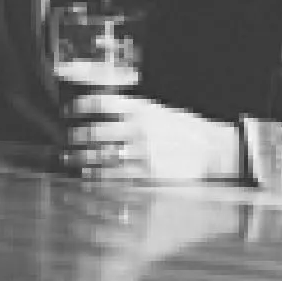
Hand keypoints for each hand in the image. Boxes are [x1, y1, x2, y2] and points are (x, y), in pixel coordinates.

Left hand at [60, 92, 236, 185]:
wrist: (214, 152)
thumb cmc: (184, 131)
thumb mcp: (157, 111)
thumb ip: (128, 110)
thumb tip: (96, 108)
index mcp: (141, 109)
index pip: (100, 101)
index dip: (80, 105)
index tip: (68, 110)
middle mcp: (139, 129)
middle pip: (94, 133)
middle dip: (75, 139)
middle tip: (67, 142)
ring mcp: (143, 154)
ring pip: (100, 157)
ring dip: (81, 161)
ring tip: (72, 161)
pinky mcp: (148, 176)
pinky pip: (114, 178)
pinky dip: (98, 178)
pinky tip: (89, 177)